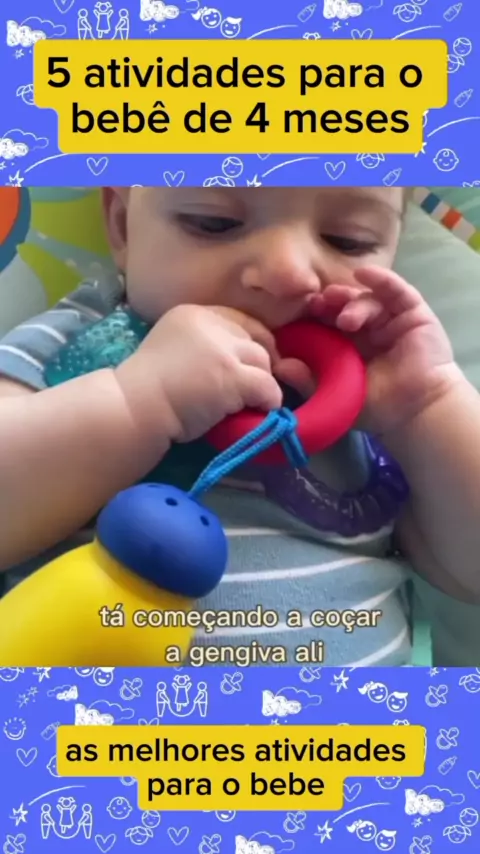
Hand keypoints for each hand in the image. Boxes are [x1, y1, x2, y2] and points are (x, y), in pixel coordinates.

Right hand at [115, 304, 284, 442]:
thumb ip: (200, 346)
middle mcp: (210, 324)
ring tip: (253, 400)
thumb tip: (232, 361)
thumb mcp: (172, 349)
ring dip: (263, 382)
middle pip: (255, 338)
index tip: (250, 363)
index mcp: (192, 314)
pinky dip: (268, 400)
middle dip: (260, 362)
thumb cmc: (146, 388)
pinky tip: (261, 410)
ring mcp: (223, 349)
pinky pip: (267, 386)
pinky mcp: (232, 375)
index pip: (238, 320)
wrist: (135, 407)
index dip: (251, 341)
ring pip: (263, 361)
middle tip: (257, 384)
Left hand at [307, 266, 459, 435]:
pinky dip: (381, 279)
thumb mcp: (338, 394)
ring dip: (352, 302)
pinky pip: (397, 290)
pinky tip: (365, 274)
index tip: (297, 315)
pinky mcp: (413, 312)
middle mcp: (369, 330)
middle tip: (316, 305)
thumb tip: (279, 367)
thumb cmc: (379, 407)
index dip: (313, 317)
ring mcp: (391, 319)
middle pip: (345, 306)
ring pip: (367, 299)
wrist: (417, 411)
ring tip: (345, 320)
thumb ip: (309, 380)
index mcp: (349, 346)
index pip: (327, 323)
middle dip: (329, 303)